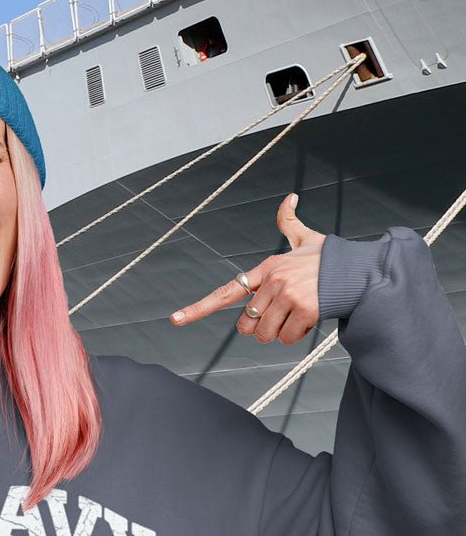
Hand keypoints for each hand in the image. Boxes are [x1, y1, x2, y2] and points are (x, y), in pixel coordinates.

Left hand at [169, 193, 325, 344]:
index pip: (226, 292)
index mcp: (266, 269)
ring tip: (298, 315)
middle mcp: (273, 282)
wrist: (361, 271)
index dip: (198, 308)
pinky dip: (297, 336)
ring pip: (266, 335)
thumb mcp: (306, 238)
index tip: (175, 319)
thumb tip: (290, 197)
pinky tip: (310, 319)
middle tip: (282, 315)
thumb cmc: (329, 259)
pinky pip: (287, 338)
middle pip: (247, 324)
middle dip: (262, 326)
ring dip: (281, 332)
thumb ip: (290, 222)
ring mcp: (288, 296)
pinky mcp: (305, 310)